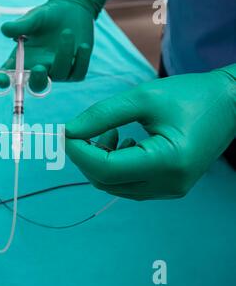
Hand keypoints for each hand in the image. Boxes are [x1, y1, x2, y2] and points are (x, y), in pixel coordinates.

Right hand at [0, 0, 108, 91]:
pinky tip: (83, 45)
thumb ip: (20, 26)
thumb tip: (5, 30)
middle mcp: (39, 69)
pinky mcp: (75, 71)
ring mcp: (58, 72)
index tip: (1, 79)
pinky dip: (82, 59)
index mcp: (23, 60)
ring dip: (64, 53)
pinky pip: (78, 73)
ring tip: (67, 32)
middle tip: (39, 68)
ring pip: (60, 74)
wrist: (72, 11)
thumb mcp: (33, 18)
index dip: (3, 81)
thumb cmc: (48, 17)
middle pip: (36, 86)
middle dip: (37, 80)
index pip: (9, 75)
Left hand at [65, 64, 235, 199]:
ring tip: (110, 133)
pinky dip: (115, 167)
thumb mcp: (143, 98)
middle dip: (86, 157)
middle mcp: (168, 184)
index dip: (79, 152)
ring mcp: (169, 190)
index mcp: (167, 162)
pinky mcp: (168, 187)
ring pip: (115, 186)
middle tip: (83, 131)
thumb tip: (69, 131)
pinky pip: (128, 184)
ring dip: (100, 162)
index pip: (106, 169)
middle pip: (106, 181)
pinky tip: (123, 143)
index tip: (65, 133)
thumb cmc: (190, 95)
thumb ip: (102, 115)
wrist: (229, 104)